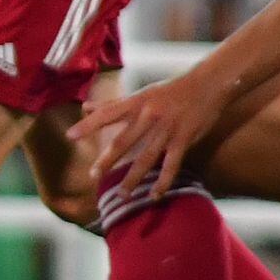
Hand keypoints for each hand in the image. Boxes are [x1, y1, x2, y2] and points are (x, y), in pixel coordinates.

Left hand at [69, 71, 234, 197]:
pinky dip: (163, 182)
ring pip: (146, 158)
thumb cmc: (172, 88)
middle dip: (107, 160)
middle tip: (93, 176)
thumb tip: (85, 107)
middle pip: (124, 141)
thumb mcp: (142, 92)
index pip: (107, 113)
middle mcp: (149, 115)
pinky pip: (172, 165)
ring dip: (133, 178)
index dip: (89, 125)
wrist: (209, 83)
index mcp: (137, 102)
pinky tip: (154, 195)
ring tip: (122, 195)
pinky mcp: (184, 139)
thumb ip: (113, 103)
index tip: (70, 136)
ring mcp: (167, 129)